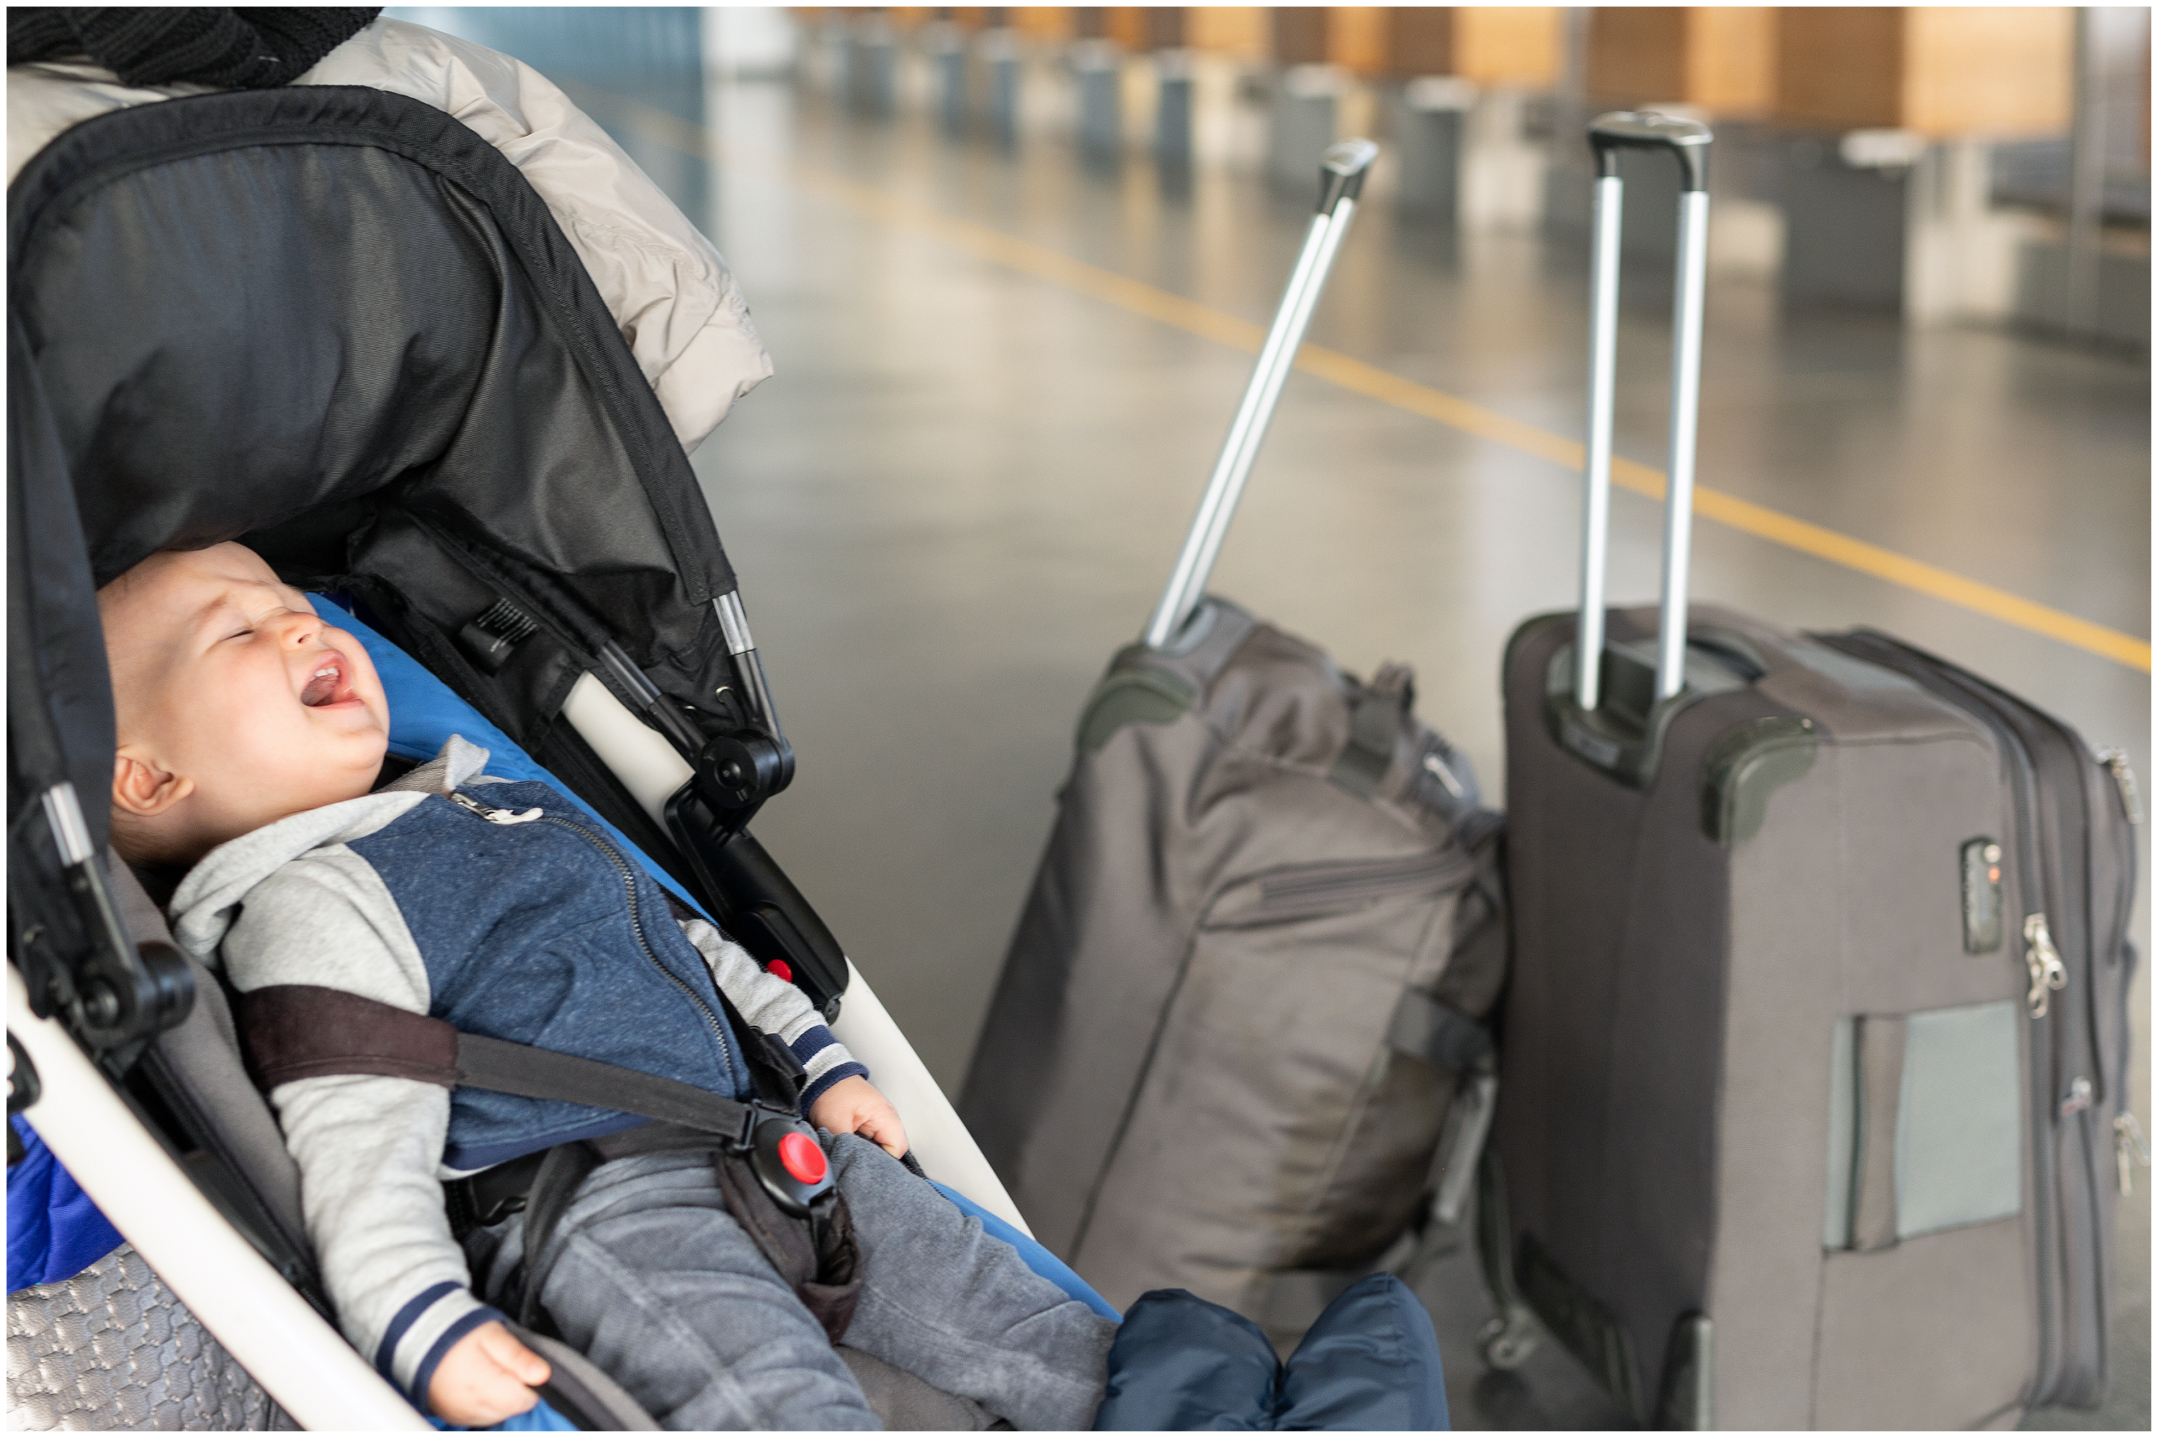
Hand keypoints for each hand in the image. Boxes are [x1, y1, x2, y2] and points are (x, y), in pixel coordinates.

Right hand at [427, 1319, 550, 1426]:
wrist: (420, 1339)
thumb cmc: (457, 1334)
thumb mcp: (493, 1335)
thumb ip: (518, 1356)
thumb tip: (543, 1375)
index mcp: (481, 1385)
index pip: (524, 1400)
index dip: (529, 1382)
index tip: (520, 1365)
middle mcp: (469, 1406)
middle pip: (512, 1409)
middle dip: (515, 1388)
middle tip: (501, 1364)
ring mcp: (459, 1414)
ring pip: (498, 1415)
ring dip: (501, 1397)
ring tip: (487, 1371)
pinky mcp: (452, 1416)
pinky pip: (480, 1417)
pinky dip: (485, 1404)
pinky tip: (478, 1383)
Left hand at [809, 1075, 909, 1158]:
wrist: (822, 1076)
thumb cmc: (831, 1093)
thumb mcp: (835, 1124)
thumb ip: (846, 1148)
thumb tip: (848, 1166)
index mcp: (886, 1116)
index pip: (897, 1150)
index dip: (882, 1162)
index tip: (865, 1165)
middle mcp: (888, 1118)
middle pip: (891, 1150)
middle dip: (874, 1159)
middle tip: (856, 1162)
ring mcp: (880, 1119)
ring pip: (882, 1147)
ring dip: (868, 1153)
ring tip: (852, 1153)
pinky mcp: (871, 1121)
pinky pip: (874, 1140)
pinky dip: (863, 1146)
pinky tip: (851, 1147)